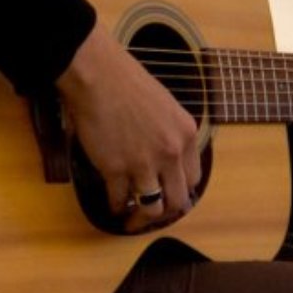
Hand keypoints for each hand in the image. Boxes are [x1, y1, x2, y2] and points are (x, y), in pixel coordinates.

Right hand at [55, 21, 200, 231]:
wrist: (98, 74)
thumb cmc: (127, 80)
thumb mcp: (165, 105)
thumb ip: (170, 133)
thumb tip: (164, 157)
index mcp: (186, 134)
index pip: (194, 178)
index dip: (181, 189)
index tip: (170, 193)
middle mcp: (170, 153)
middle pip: (178, 201)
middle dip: (166, 211)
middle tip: (153, 212)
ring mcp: (143, 163)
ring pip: (152, 208)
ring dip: (142, 218)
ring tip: (132, 217)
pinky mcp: (115, 169)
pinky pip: (119, 199)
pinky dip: (116, 205)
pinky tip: (113, 202)